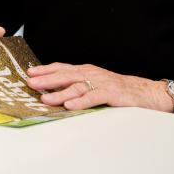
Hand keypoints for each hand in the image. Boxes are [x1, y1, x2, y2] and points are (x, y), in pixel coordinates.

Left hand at [25, 62, 169, 111]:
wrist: (143, 92)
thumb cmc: (117, 89)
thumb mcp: (94, 82)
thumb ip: (78, 83)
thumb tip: (54, 88)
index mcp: (86, 70)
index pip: (62, 68)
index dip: (46, 69)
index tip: (30, 72)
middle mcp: (91, 74)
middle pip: (65, 75)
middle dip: (46, 79)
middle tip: (31, 83)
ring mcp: (100, 83)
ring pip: (76, 87)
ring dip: (59, 93)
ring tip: (45, 98)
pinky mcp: (110, 94)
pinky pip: (93, 97)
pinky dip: (80, 102)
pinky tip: (69, 106)